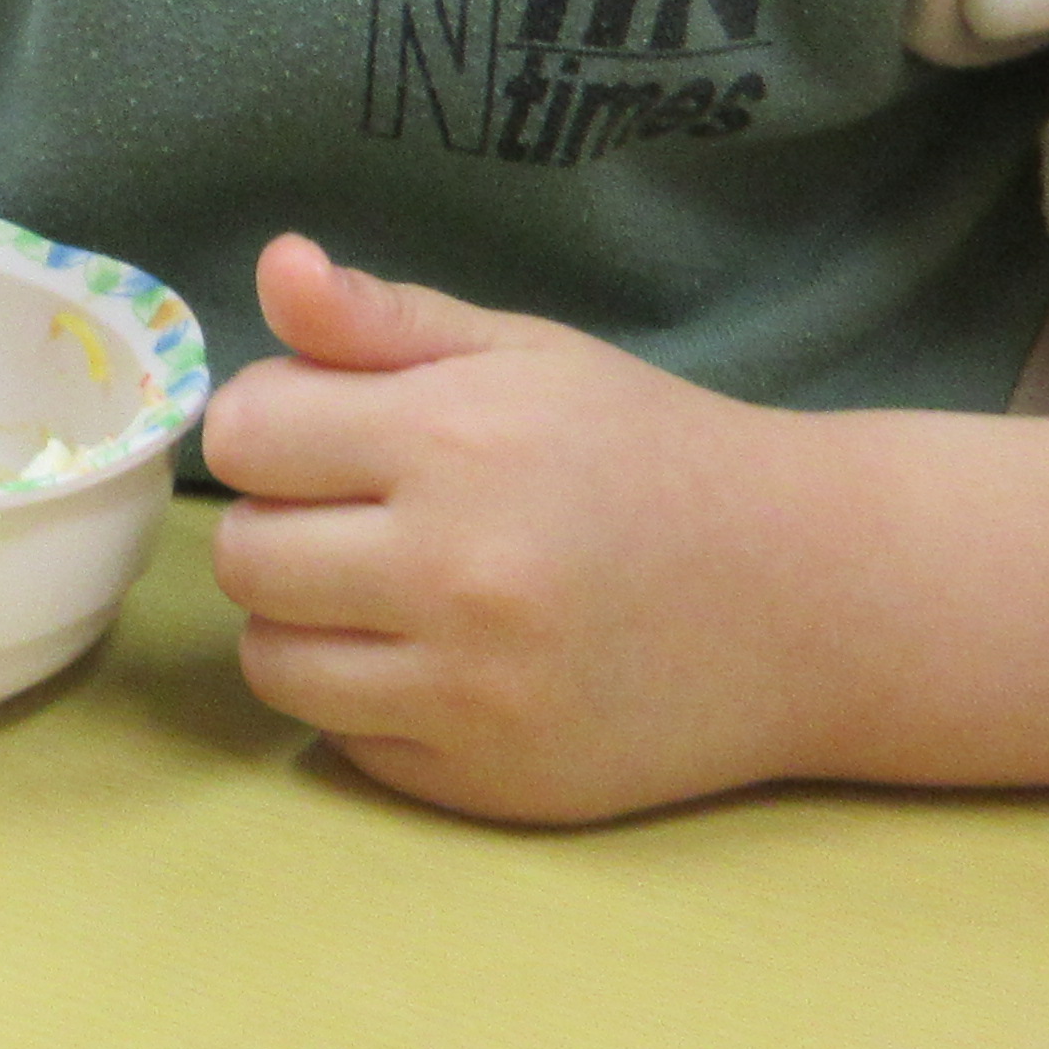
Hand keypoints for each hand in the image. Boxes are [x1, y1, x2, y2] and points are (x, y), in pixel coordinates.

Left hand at [201, 235, 839, 824]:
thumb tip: (273, 267)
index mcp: (454, 441)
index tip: (321, 432)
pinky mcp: (487, 781)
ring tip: (384, 587)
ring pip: (271, 659)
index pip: (243, 436)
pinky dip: (362, 698)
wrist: (806, 598)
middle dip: (279, 522)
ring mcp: (471, 692)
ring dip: (304, 620)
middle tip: (358, 513)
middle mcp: (455, 572)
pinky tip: (437, 657)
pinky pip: (341, 738)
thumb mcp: (524, 353)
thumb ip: (380, 316)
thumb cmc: (646, 453)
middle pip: (242, 553)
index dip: (269, 425)